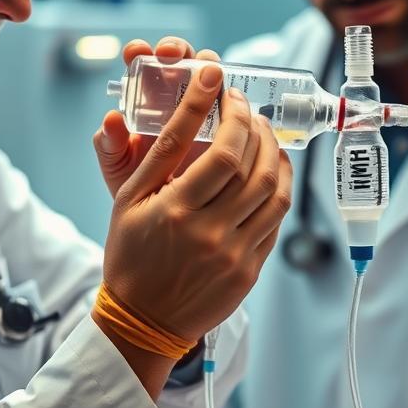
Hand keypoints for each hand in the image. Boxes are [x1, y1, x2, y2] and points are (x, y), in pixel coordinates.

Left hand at [94, 36, 221, 198]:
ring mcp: (206, 107)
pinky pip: (235, 101)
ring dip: (208, 65)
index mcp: (146, 99)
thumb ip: (111, 145)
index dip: (140, 52)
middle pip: (180, 59)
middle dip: (177, 49)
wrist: (171, 217)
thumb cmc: (139, 184)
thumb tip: (111, 119)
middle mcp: (176, 95)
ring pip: (210, 74)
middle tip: (171, 55)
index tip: (137, 52)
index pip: (143, 64)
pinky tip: (234, 98)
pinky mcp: (230, 122)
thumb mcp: (119, 168)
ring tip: (206, 72)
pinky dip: (236, 95)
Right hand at [101, 66, 292, 344]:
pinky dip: (278, 187)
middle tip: (246, 107)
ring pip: (272, 192)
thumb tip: (191, 105)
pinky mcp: (250, 270)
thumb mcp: (129, 201)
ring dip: (274, 154)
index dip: (230, 114)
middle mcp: (209, 233)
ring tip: (264, 133)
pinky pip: (275, 220)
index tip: (226, 86)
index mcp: (175, 213)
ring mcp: (234, 254)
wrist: (143, 321)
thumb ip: (161, 154)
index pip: (220, 152)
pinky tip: (271, 169)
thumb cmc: (132, 255)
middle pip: (252, 167)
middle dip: (254, 127)